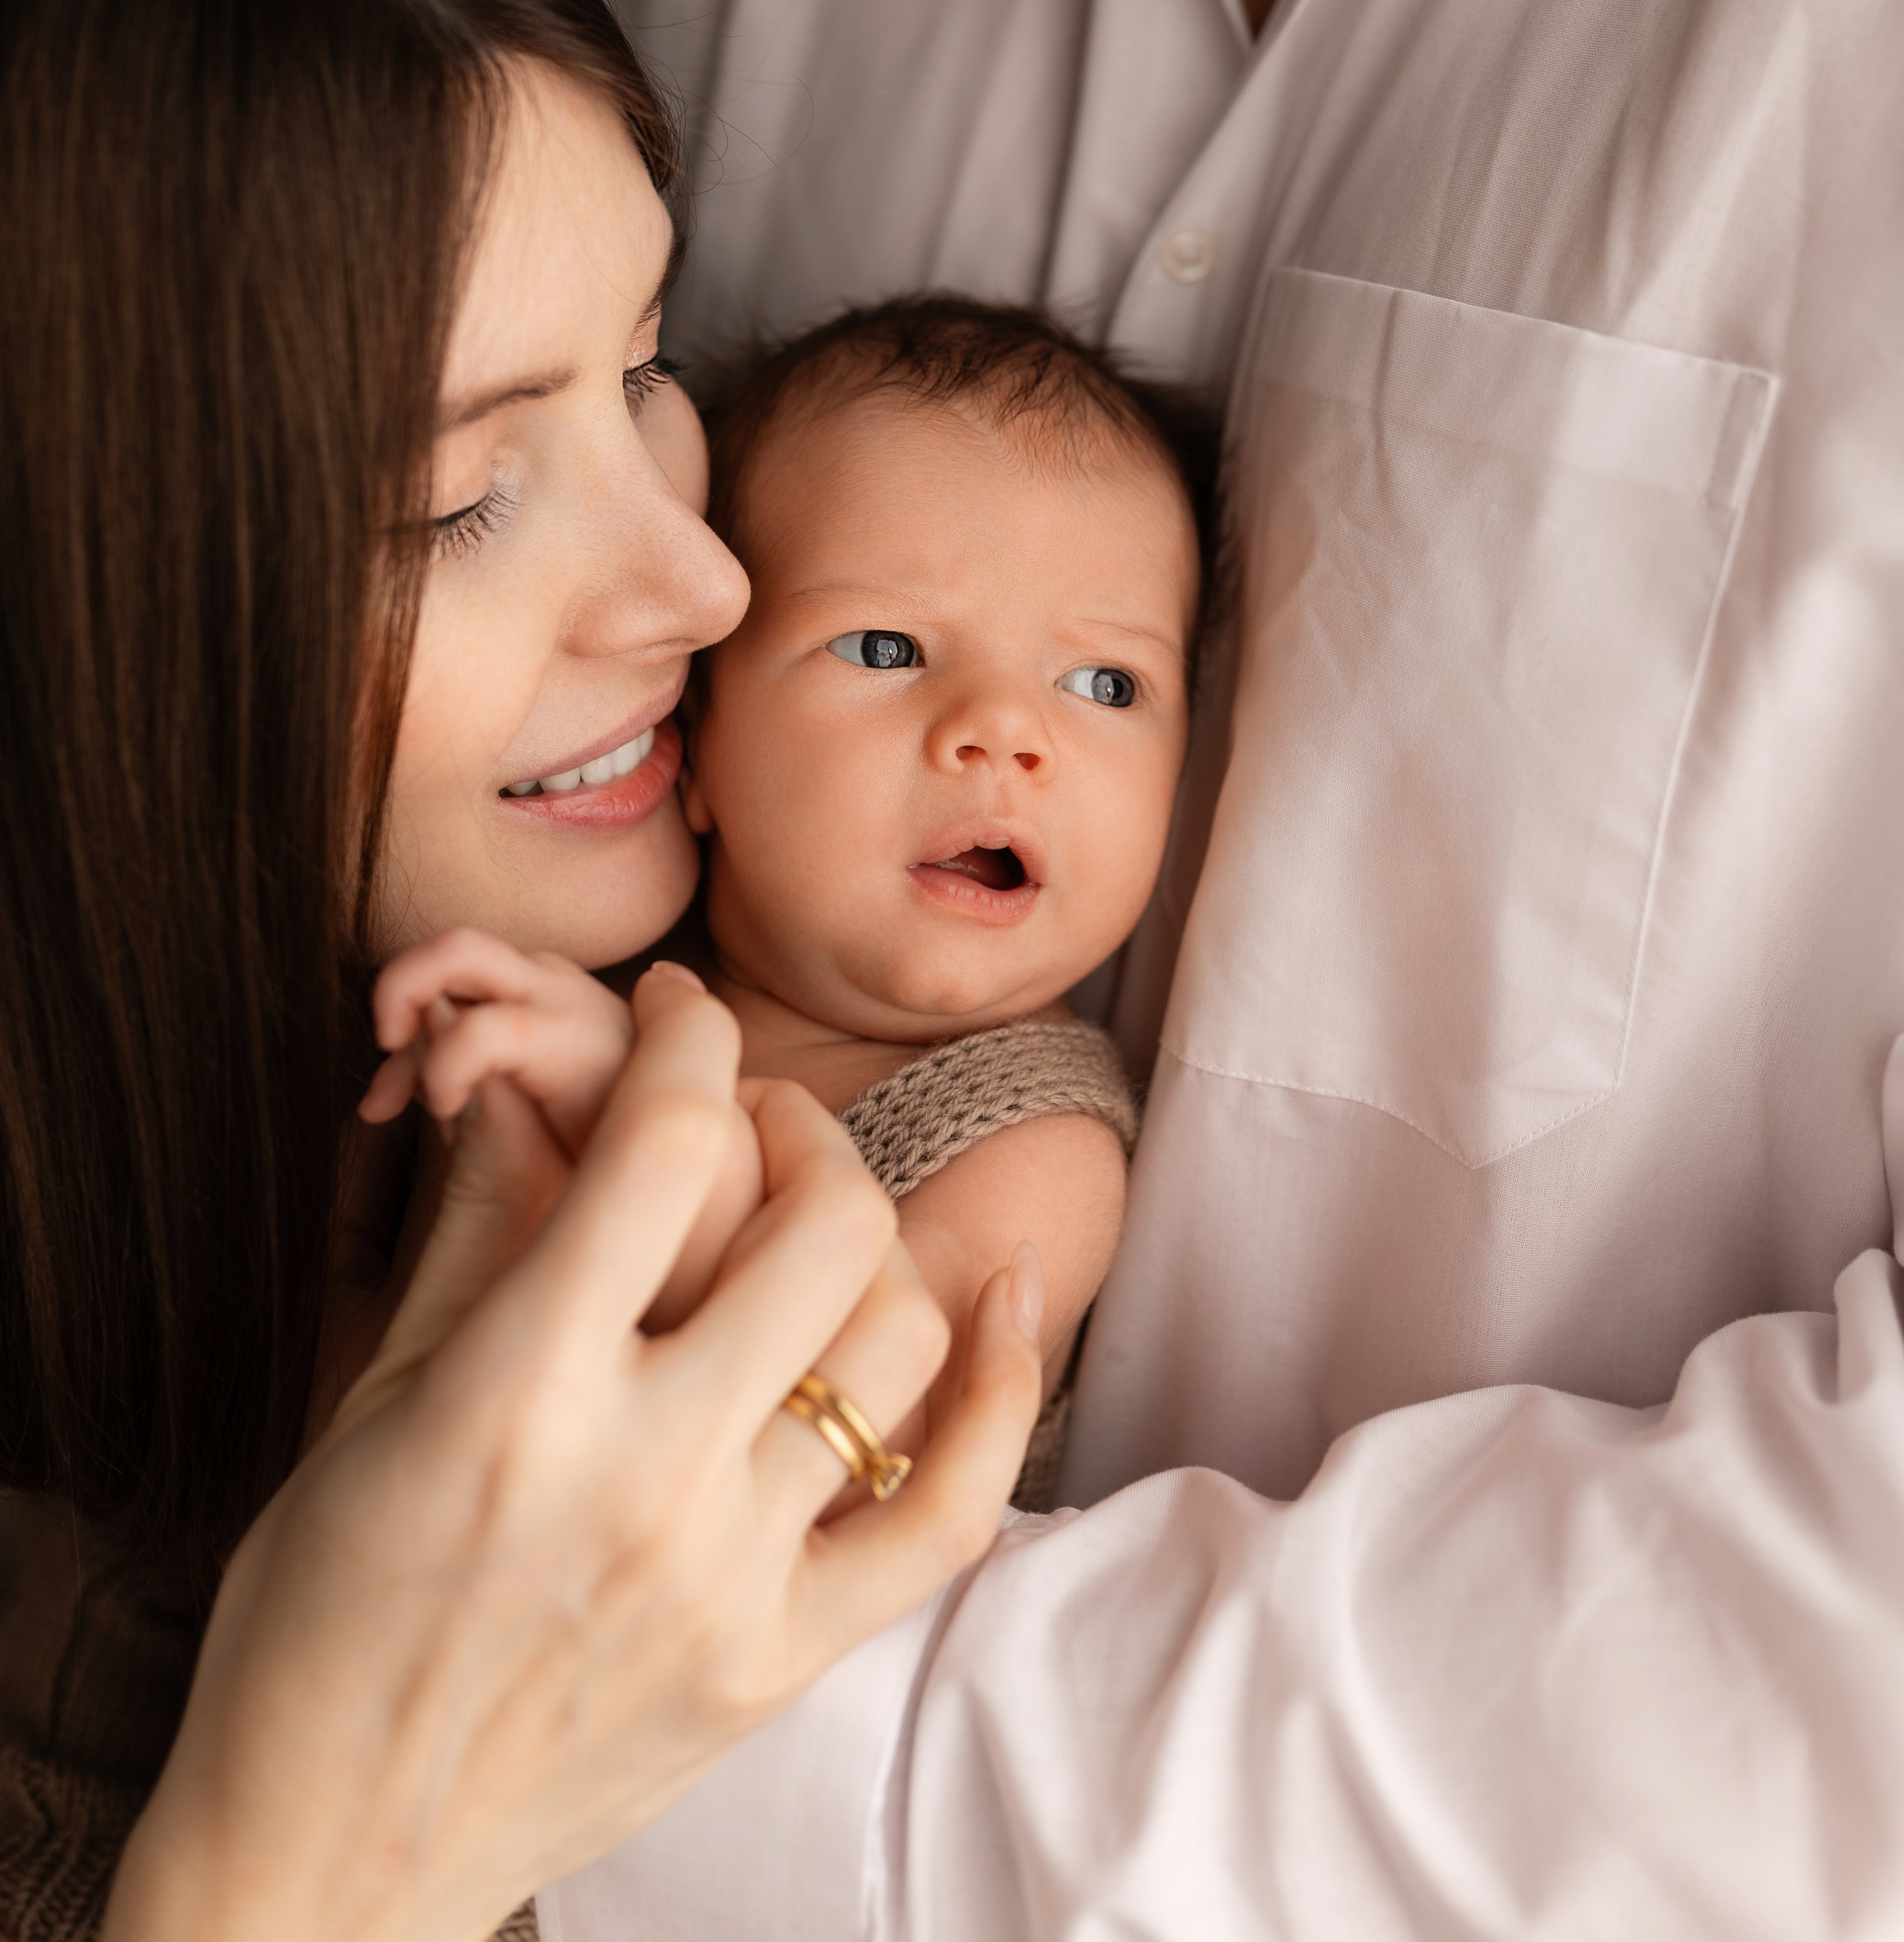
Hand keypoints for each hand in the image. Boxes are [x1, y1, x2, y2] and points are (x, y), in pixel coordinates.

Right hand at [106, 968, 1043, 1941]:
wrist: (324, 1866)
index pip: (662, 1145)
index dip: (684, 1037)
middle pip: (819, 1223)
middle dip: (793, 1121)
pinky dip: (1004, 1393)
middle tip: (745, 1114)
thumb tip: (524, 1078)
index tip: (675, 1008)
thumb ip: (472, 1229)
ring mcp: (732, 1578)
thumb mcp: (368, 1404)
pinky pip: (948, 1511)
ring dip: (873, 1237)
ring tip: (819, 1210)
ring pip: (895, 1342)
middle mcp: (647, 1476)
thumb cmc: (310, 1625)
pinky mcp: (781, 1663)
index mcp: (518, 1396)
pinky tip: (1002, 1296)